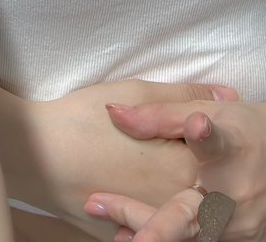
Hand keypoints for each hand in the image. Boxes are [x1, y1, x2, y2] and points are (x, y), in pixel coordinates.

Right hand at [0, 78, 237, 234]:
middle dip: (203, 170)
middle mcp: (170, 204)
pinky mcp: (122, 233)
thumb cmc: (83, 119)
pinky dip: (151, 211)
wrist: (34, 154)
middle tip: (174, 147)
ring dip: (179, 193)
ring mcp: (147, 222)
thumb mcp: (137, 92)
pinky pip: (149, 225)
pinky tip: (138, 189)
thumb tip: (227, 96)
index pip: (218, 153)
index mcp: (181, 168)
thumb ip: (187, 96)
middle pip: (203, 188)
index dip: (215, 134)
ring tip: (154, 166)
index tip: (206, 121)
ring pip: (178, 213)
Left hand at [84, 100, 265, 241]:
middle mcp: (236, 196)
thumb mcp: (208, 112)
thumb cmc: (244, 131)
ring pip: (186, 237)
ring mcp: (238, 227)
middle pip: (185, 214)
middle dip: (145, 221)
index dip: (205, 135)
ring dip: (149, 233)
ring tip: (113, 233)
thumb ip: (160, 114)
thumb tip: (113, 112)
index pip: (216, 142)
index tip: (197, 126)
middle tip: (97, 205)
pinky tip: (131, 237)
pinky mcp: (237, 241)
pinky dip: (166, 239)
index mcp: (230, 150)